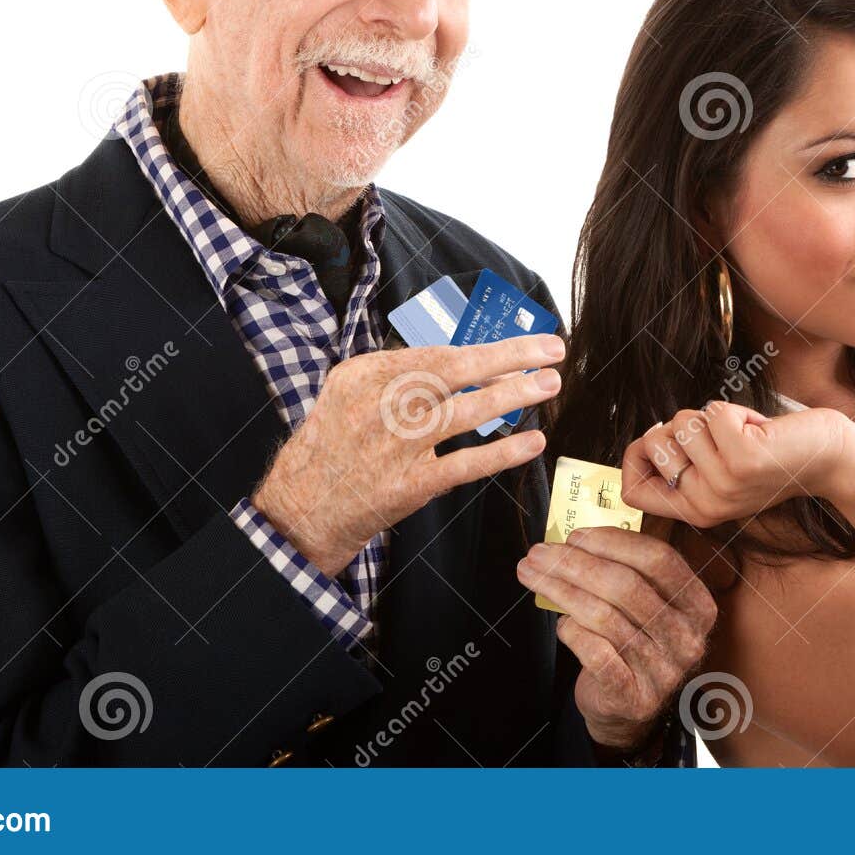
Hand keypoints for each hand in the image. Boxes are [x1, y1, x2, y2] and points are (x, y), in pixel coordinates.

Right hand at [252, 333, 564, 574]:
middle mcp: (380, 404)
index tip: (523, 346)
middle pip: (454, 370)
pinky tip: (531, 442)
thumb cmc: (334, 446)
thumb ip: (397, 372)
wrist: (302, 508)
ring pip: (465, 412)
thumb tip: (462, 362)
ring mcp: (395, 446)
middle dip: (509, 356)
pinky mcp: (407, 485)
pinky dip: (501, 453)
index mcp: (366, 374)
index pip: (437, 354)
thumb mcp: (348, 392)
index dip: (486, 349)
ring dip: (513, 396)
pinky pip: (463, 464)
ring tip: (550, 384)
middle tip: (552, 349)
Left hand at [516, 526, 716, 751]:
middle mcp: (687, 638)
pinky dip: (571, 631)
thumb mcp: (643, 606)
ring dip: (560, 590)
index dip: (614, 542)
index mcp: (697, 605)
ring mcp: (663, 671)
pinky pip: (593, 651)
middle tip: (540, 553)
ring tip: (532, 576)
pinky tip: (560, 623)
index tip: (575, 536)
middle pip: (626, 585)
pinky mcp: (634, 696)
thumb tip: (576, 538)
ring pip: (603, 616)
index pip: (659, 560)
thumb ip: (626, 571)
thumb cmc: (630, 643)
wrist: (627, 708)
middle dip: (575, 564)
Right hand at [618, 400, 853, 527]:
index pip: (631, 491)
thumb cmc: (769, 457)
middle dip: (681, 424)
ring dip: (713, 416)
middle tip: (718, 437)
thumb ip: (684, 464)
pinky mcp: (741, 458)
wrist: (826, 458)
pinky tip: (758, 429)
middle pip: (652, 444)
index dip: (633, 459)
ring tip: (742, 434)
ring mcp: (722, 482)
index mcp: (695, 511)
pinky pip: (713, 412)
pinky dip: (736, 410)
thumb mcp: (720, 473)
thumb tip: (648, 440)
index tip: (656, 441)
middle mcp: (704, 503)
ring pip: (683, 422)